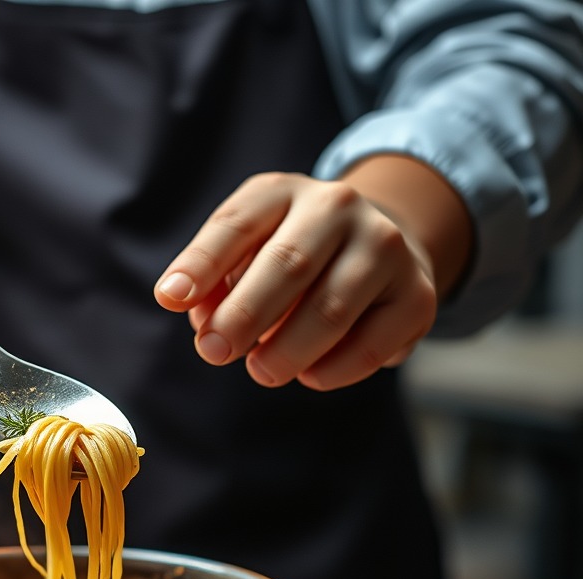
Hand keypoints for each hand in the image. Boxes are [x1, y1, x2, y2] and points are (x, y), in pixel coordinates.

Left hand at [155, 161, 469, 389]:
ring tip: (261, 370)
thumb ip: (215, 285)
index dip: (201, 263)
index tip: (172, 297)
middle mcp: (338, 207)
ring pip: (331, 308)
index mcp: (281, 193)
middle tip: (214, 352)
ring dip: (287, 350)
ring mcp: (385, 247)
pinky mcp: (416, 295)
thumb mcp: (244, 255)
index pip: (236, 223)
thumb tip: (202, 319)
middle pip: (288, 264)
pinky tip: (309, 375)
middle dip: (244, 316)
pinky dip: (333, 369)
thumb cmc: (289, 258)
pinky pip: (371, 344)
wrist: (379, 248)